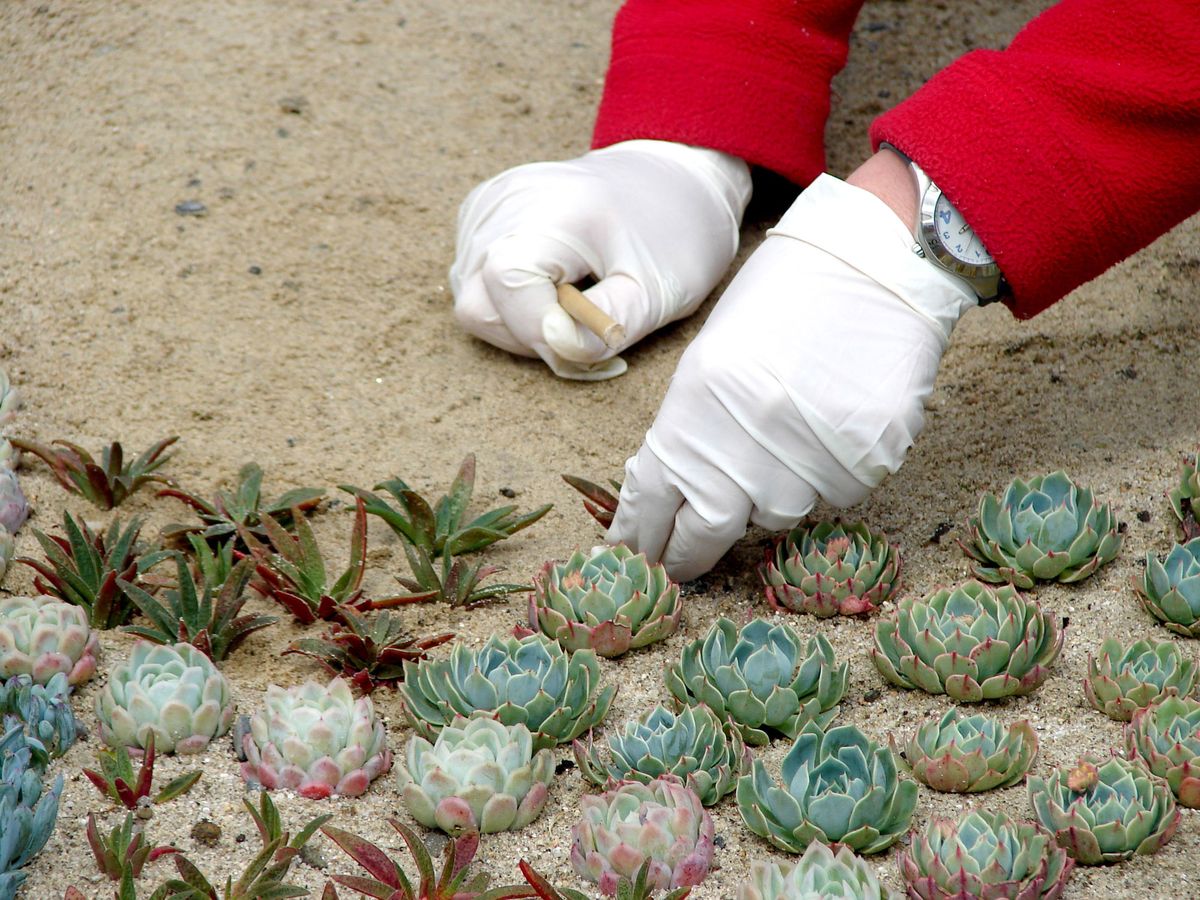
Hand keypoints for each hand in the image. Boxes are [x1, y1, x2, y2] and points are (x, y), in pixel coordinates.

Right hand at [449, 140, 751, 379]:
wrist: (670, 181)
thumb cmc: (672, 237)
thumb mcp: (658, 291)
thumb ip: (605, 327)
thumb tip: (557, 349)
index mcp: (554, 208)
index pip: (506, 285)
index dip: (538, 331)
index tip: (586, 342)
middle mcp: (506, 200)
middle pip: (478, 303)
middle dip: (530, 334)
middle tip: (585, 324)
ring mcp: (487, 204)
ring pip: (473, 299)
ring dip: (522, 321)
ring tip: (575, 301)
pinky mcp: (480, 213)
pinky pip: (475, 281)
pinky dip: (512, 301)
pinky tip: (556, 282)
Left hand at [606, 166, 977, 579]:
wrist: (872, 265)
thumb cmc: (783, 302)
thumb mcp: (711, 361)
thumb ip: (690, 431)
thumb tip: (675, 497)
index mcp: (693, 411)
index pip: (652, 501)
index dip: (641, 538)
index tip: (634, 559)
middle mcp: (745, 448)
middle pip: (707, 535)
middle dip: (689, 555)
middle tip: (681, 568)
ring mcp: (807, 463)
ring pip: (776, 513)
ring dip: (769, 492)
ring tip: (784, 435)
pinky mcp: (863, 469)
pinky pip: (833, 494)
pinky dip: (824, 473)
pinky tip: (830, 424)